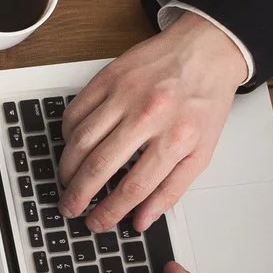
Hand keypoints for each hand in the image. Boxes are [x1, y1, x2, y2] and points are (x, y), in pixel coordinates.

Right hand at [57, 13, 249, 231]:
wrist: (206, 50)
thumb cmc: (204, 101)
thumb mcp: (202, 150)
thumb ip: (173, 189)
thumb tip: (143, 219)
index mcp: (177, 137)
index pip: (134, 187)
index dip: (109, 212)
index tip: (96, 223)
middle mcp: (149, 115)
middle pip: (99, 166)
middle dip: (78, 195)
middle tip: (70, 208)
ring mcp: (124, 94)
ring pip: (79, 141)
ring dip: (67, 169)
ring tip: (68, 182)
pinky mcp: (107, 78)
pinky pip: (74, 113)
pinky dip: (67, 136)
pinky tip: (73, 147)